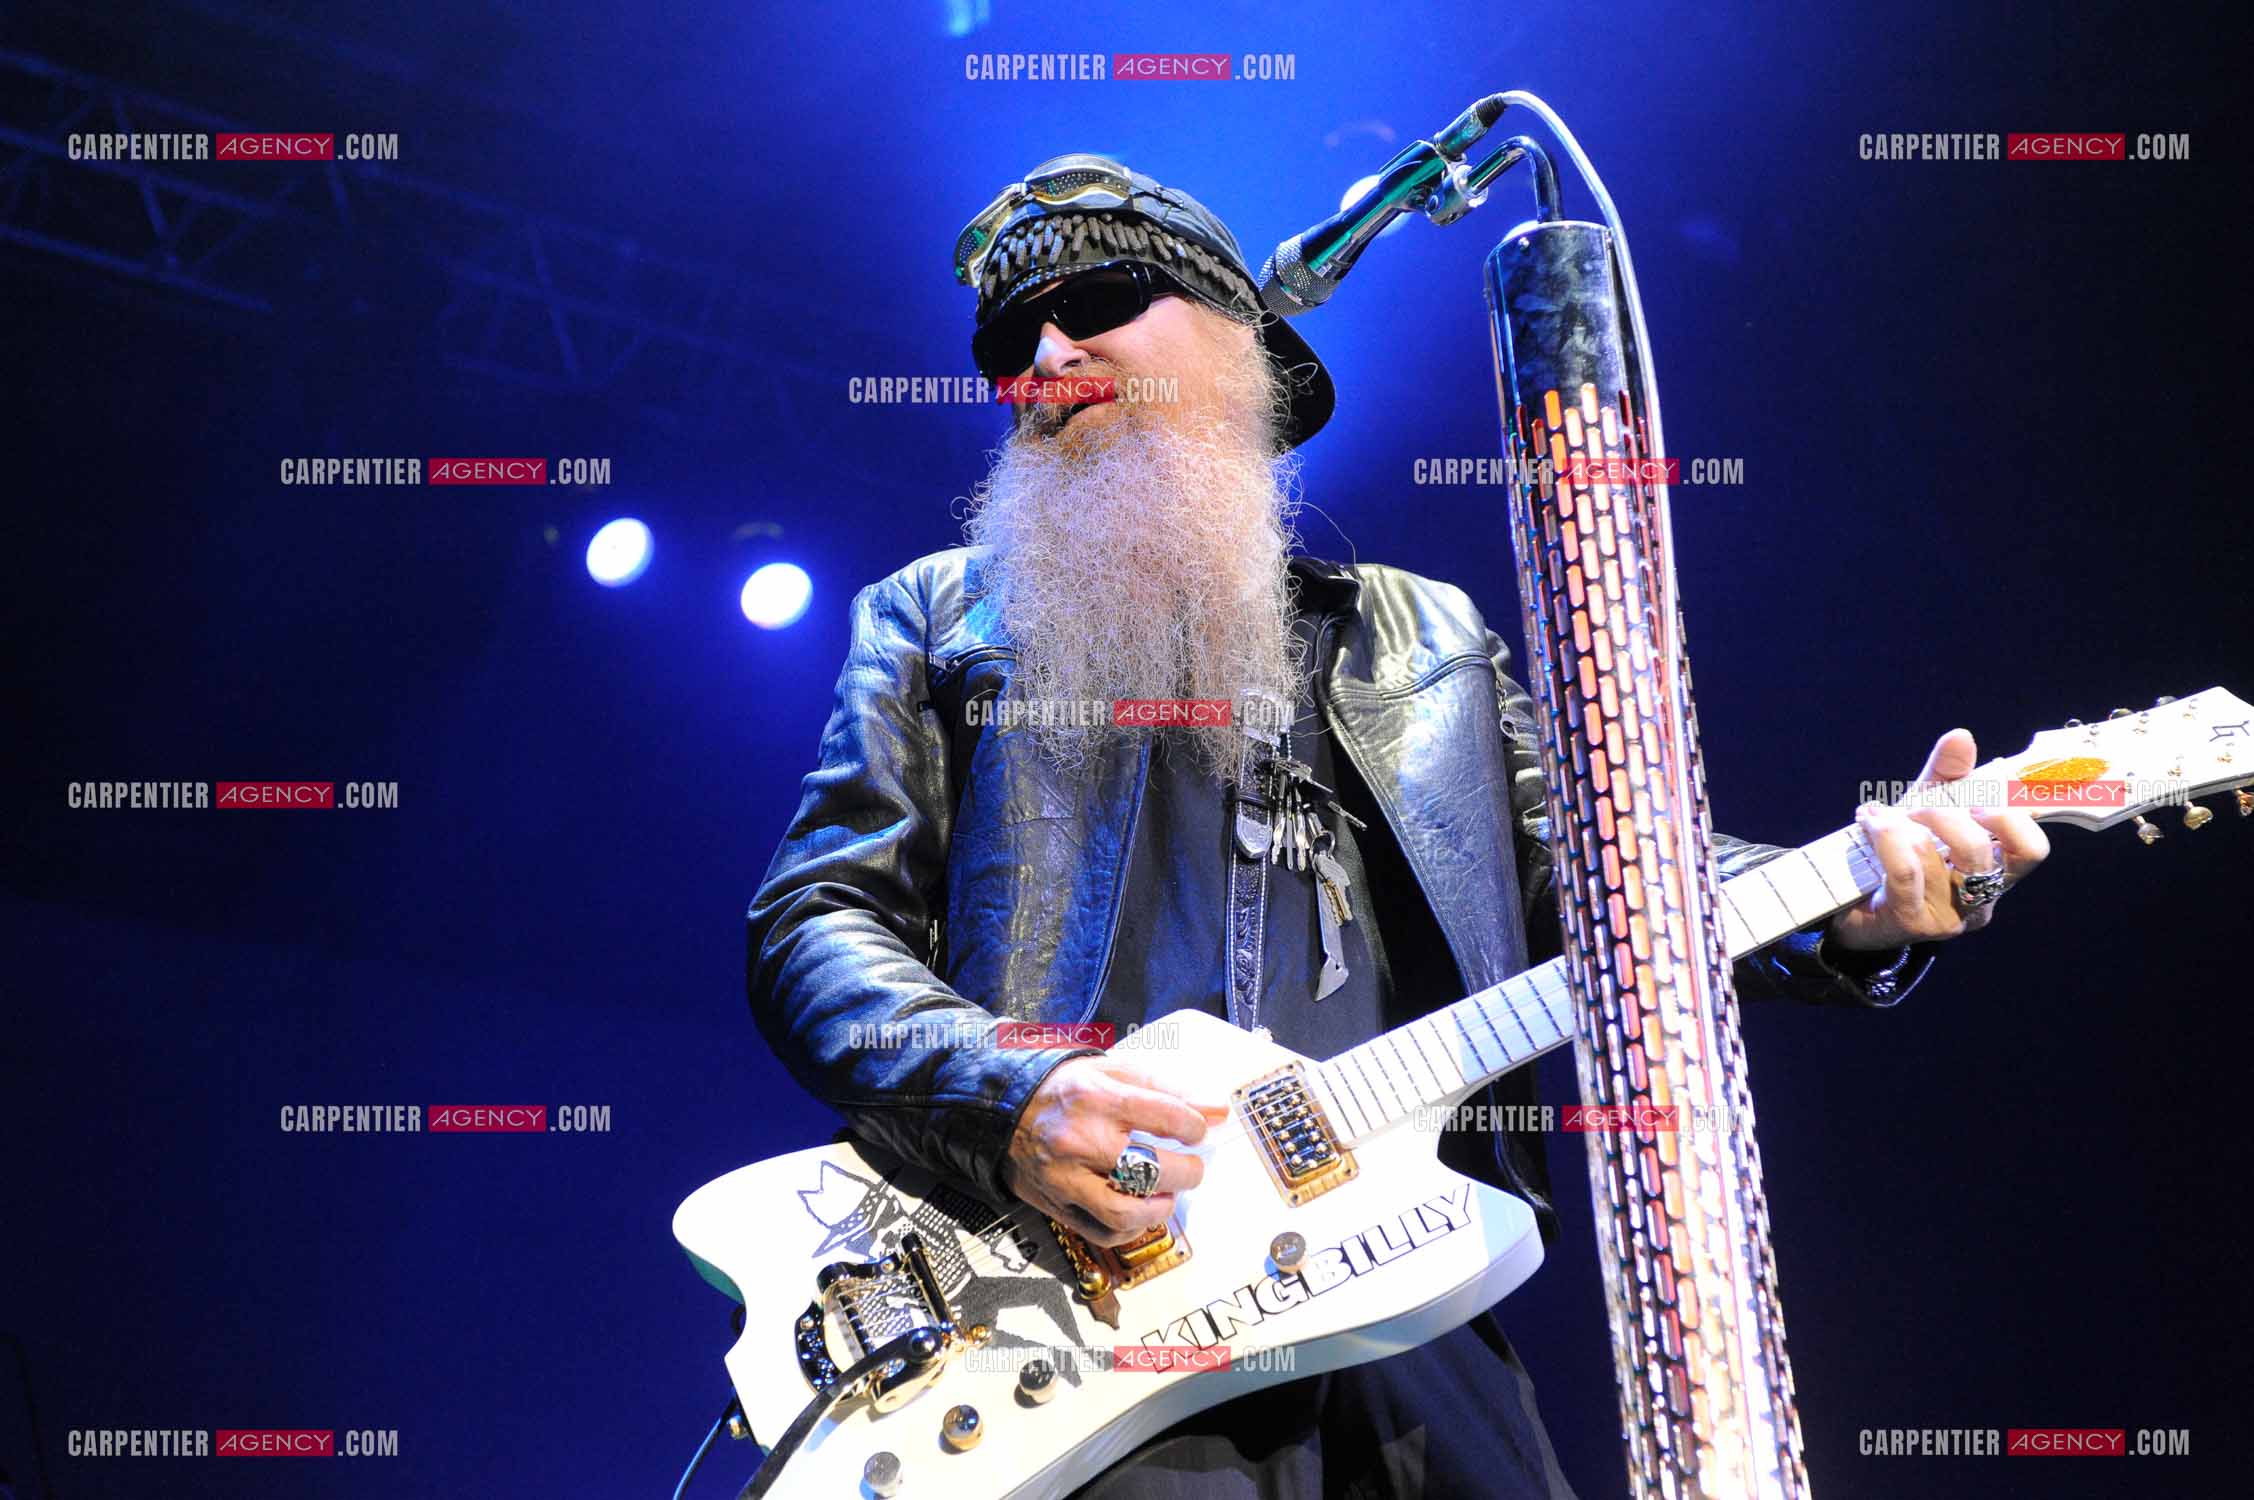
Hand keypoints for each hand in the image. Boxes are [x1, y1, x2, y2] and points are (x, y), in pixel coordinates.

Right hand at [1003, 1055, 1229, 1247]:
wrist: (1004, 1109)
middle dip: (1187, 1171)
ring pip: (1127, 1210)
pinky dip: (1130, 1228)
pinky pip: (1102, 1232)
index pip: (1167, 1117)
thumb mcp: (1114, 1070)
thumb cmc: (1066, 1088)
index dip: (1195, 1127)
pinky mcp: (1057, 1204)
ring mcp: (1066, 1177)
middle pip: (1152, 1168)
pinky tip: (1140, 1209)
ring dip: (1161, 1207)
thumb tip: (1217, 1110)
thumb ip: (1168, 1087)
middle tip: (1192, 1166)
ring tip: (1169, 1193)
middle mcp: (1080, 1139)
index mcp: (1098, 1098)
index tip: (1197, 1130)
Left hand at [1827, 727, 2049, 949]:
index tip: (1977, 798)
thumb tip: (1961, 736)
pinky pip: (1904, 871)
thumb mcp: (1927, 809)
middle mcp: (1980, 900)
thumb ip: (1947, 775)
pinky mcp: (1911, 923)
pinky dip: (1885, 839)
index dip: (2012, 817)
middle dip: (1941, 814)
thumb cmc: (1901, 854)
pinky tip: (1870, 825)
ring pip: (1934, 857)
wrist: (1851, 902)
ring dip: (1900, 825)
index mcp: (1996, 872)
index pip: (2031, 850)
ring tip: (1878, 817)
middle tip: (1915, 808)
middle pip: (1979, 849)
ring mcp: (1947, 917)